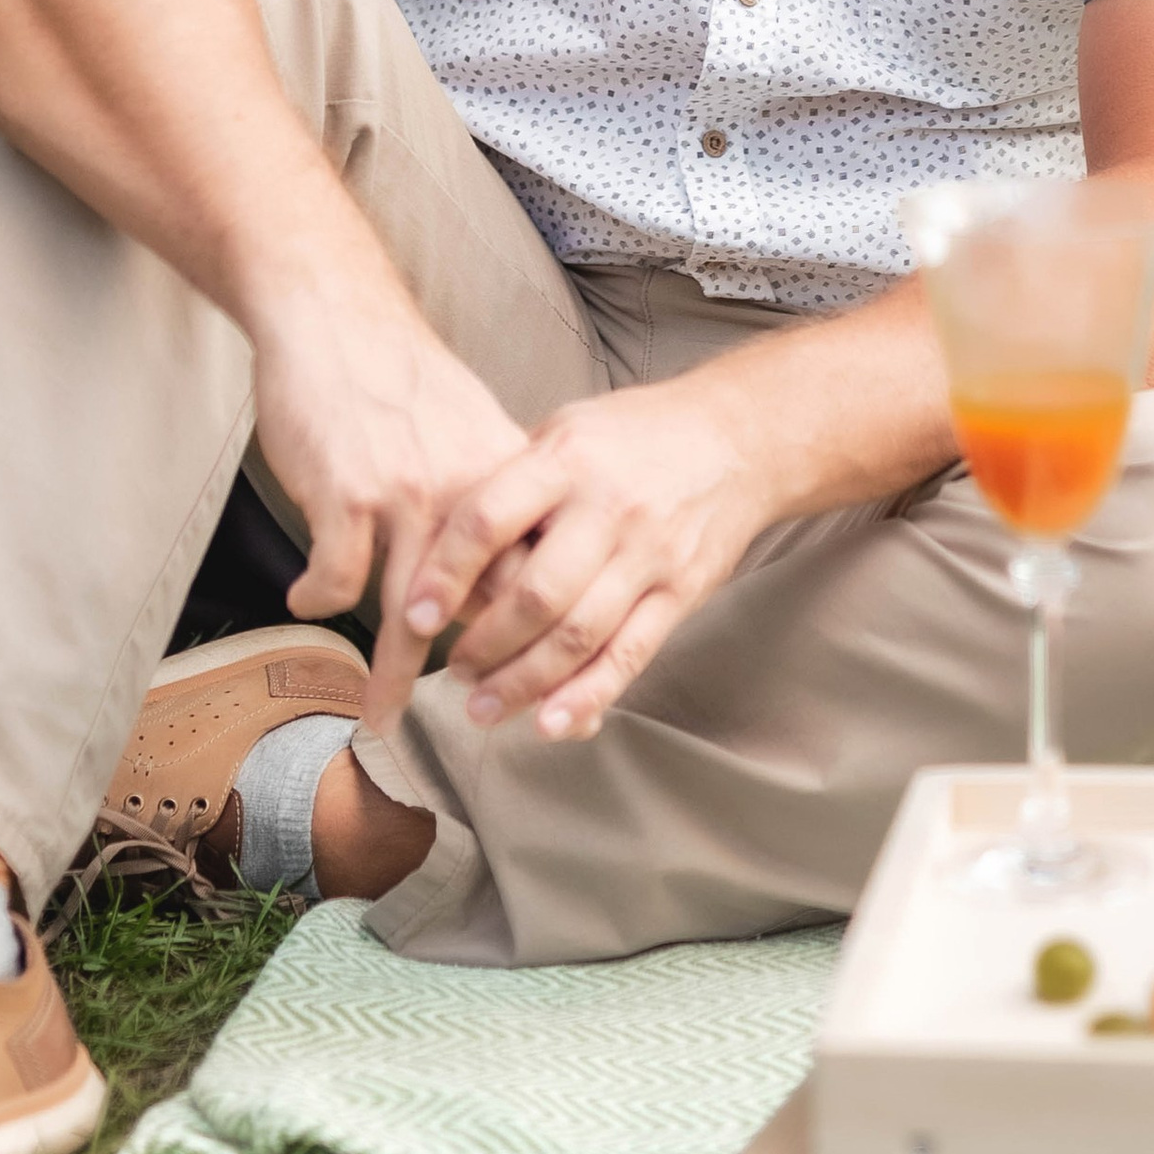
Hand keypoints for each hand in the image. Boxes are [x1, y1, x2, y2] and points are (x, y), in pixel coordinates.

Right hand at [249, 292, 532, 723]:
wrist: (335, 315)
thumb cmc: (399, 377)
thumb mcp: (470, 427)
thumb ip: (495, 496)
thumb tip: (512, 567)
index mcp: (505, 477)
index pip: (537, 575)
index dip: (538, 639)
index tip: (538, 690)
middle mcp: (467, 492)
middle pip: (484, 609)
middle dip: (476, 678)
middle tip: (469, 724)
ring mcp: (407, 495)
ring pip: (407, 616)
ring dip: (391, 674)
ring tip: (378, 717)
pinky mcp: (346, 495)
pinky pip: (335, 581)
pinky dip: (317, 598)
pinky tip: (304, 598)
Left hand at [398, 373, 769, 743]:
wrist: (739, 438)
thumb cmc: (635, 435)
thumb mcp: (567, 430)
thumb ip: (513, 481)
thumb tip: (442, 545)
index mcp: (566, 458)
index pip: (490, 520)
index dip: (445, 574)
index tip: (414, 616)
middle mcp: (608, 507)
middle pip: (535, 594)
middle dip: (484, 645)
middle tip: (453, 671)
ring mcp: (649, 554)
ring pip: (578, 635)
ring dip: (522, 682)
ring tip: (482, 707)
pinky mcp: (680, 592)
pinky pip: (628, 655)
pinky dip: (587, 696)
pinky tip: (549, 724)